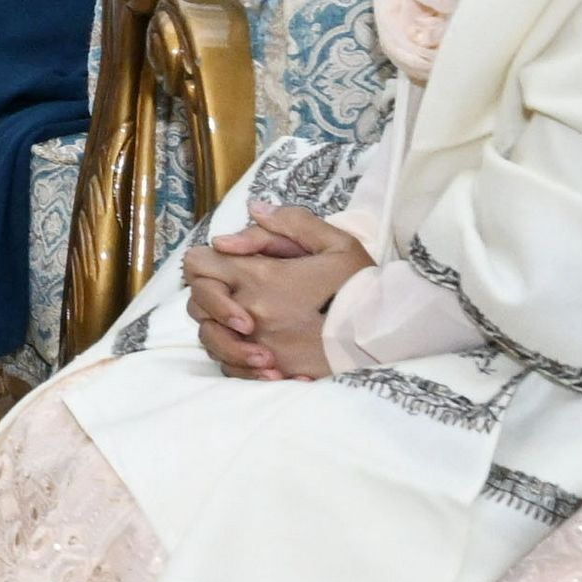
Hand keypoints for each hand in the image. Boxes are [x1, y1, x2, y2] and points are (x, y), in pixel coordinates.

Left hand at [181, 205, 376, 380]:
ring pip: (207, 337)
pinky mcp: (268, 371)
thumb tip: (255, 209)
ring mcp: (255, 345)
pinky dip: (235, 358)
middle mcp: (249, 311)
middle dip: (210, 296)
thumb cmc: (362, 287)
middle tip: (240, 297)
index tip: (232, 265)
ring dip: (220, 329)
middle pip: (195, 302)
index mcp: (260, 277)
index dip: (209, 262)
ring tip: (250, 326)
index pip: (198, 263)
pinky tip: (259, 351)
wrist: (386, 336)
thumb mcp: (336, 243)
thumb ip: (292, 222)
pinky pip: (229, 367)